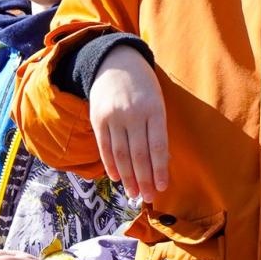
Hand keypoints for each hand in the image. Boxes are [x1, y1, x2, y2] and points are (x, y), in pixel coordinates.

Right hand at [88, 44, 168, 201]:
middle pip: (139, 154)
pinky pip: (104, 147)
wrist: (115, 61)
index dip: (160, 169)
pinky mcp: (98, 118)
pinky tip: (117, 178)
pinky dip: (111, 165)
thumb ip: (158, 129)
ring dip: (128, 178)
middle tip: (148, 198)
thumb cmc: (143, 85)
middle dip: (144, 180)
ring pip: (121, 154)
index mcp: (154, 109)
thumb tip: (162, 163)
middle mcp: (133, 114)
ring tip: (134, 194)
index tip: (162, 187)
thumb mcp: (157, 101)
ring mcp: (114, 116)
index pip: (158, 146)